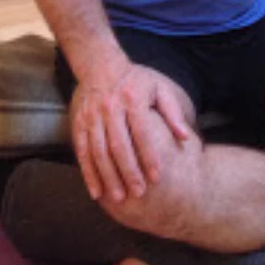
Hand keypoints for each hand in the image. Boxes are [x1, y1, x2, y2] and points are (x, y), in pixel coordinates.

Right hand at [70, 61, 194, 201]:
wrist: (100, 66)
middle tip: (138, 193)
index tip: (157, 177)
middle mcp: (110, 108)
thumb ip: (173, 113)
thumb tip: (185, 138)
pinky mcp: (78, 123)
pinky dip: (88, 173)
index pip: (142, 132)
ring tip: (118, 198)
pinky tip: (96, 191)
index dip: (150, 156)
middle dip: (128, 171)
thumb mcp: (160, 89)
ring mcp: (92, 116)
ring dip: (107, 177)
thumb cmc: (138, 81)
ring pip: (98, 152)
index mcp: (133, 99)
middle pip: (118, 145)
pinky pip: (82, 152)